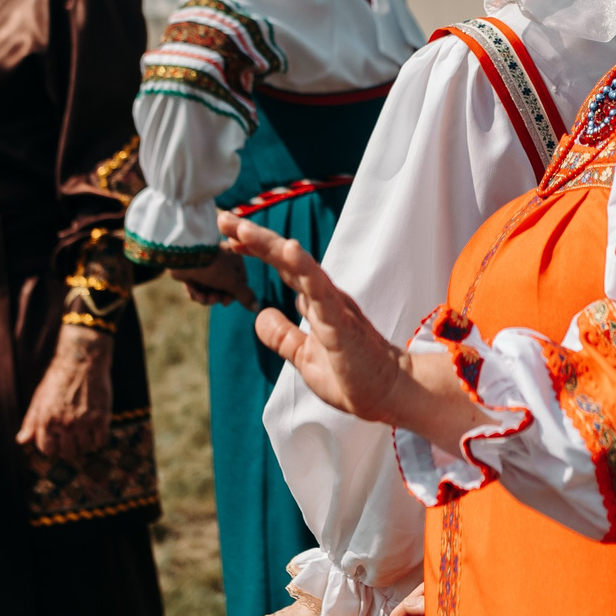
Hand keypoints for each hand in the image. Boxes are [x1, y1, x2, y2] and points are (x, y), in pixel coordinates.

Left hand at [16, 326, 113, 461]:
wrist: (81, 360)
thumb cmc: (58, 380)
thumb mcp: (39, 399)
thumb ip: (31, 422)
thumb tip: (21, 441)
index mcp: (46, 422)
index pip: (48, 451)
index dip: (54, 446)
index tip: (59, 439)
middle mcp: (64, 425)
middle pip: (68, 453)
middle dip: (70, 446)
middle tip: (74, 434)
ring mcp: (83, 422)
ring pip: (86, 449)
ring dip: (86, 443)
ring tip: (86, 430)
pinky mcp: (101, 418)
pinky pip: (101, 442)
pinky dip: (99, 438)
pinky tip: (97, 427)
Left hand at [171, 251, 251, 307]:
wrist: (184, 257)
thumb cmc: (213, 267)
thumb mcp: (232, 282)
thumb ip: (245, 295)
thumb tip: (256, 308)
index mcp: (235, 260)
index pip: (240, 282)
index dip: (233, 295)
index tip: (225, 302)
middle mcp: (221, 262)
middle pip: (224, 288)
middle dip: (216, 297)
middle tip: (211, 300)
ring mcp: (206, 266)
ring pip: (209, 289)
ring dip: (205, 297)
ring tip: (201, 298)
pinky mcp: (192, 271)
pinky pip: (197, 287)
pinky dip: (195, 292)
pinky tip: (193, 292)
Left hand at [220, 213, 413, 424]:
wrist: (389, 395)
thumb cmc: (353, 376)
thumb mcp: (305, 357)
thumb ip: (283, 336)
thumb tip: (260, 316)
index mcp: (316, 302)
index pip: (283, 267)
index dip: (258, 250)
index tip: (231, 237)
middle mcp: (324, 297)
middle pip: (286, 260)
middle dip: (255, 238)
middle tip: (225, 219)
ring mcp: (334, 307)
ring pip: (300, 268)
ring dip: (272, 247)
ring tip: (245, 230)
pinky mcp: (342, 324)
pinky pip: (321, 292)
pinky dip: (304, 269)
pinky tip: (289, 250)